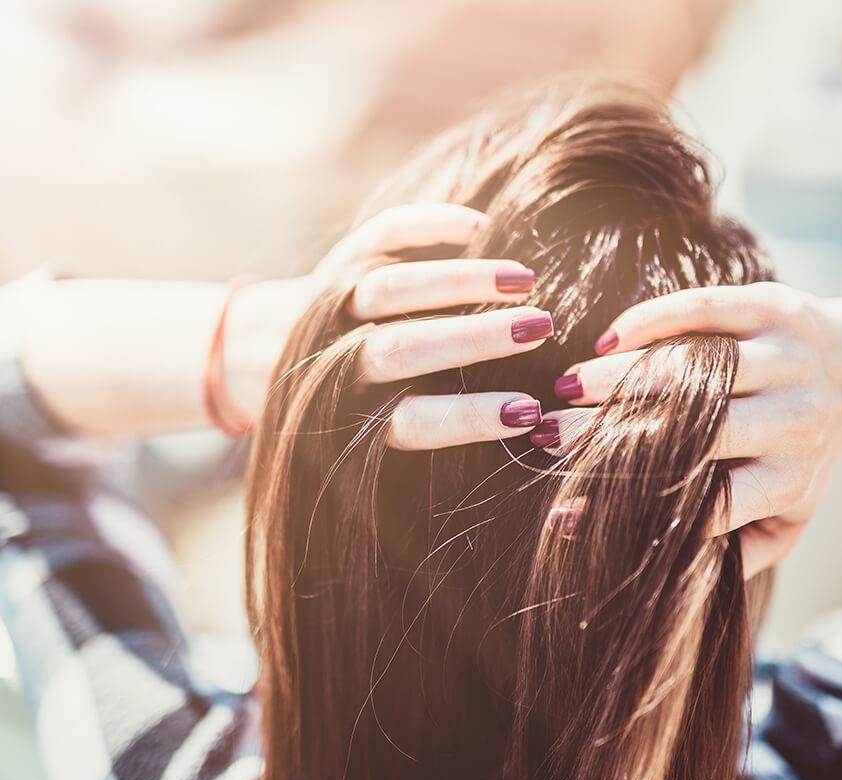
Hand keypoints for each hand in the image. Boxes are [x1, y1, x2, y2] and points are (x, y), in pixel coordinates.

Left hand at [229, 204, 550, 448]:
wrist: (251, 356)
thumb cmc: (337, 410)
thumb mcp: (363, 443)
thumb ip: (429, 434)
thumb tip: (531, 434)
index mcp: (349, 417)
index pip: (415, 422)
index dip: (471, 417)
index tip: (527, 413)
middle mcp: (337, 359)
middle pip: (405, 348)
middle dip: (475, 338)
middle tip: (540, 329)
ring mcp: (335, 303)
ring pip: (392, 287)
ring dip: (461, 280)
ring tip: (524, 279)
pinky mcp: (340, 260)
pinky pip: (381, 235)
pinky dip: (427, 224)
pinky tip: (478, 226)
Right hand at [539, 282, 841, 577]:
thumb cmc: (810, 454)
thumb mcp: (792, 515)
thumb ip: (742, 549)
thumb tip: (664, 577)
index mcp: (787, 480)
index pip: (702, 501)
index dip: (630, 504)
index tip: (569, 504)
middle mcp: (792, 421)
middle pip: (688, 430)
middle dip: (609, 433)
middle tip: (549, 433)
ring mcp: (786, 360)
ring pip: (690, 367)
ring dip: (620, 375)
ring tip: (567, 384)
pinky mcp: (775, 308)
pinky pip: (703, 309)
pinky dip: (650, 320)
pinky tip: (609, 339)